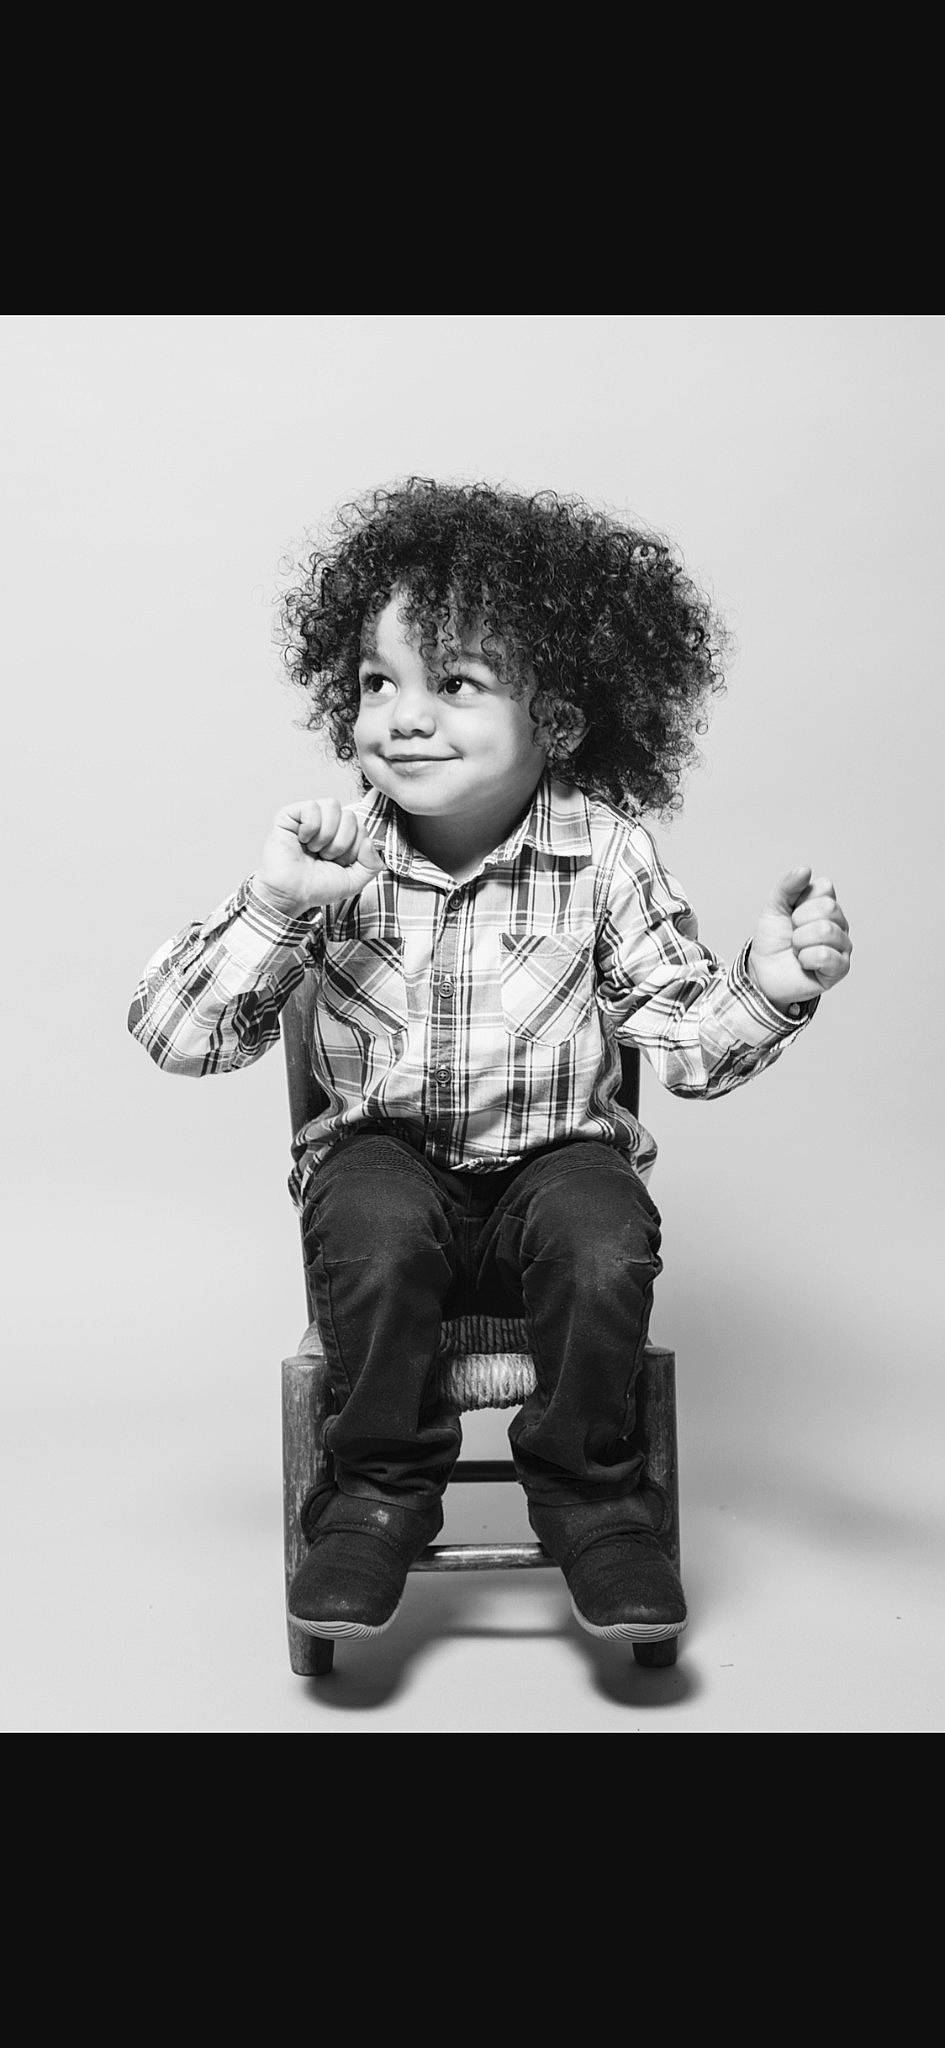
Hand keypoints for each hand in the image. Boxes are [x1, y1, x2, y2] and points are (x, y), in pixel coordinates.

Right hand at [252, 799, 386, 914]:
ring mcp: (309, 818)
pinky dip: (310, 827)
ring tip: (314, 849)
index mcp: (344, 836)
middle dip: (341, 843)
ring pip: (332, 805)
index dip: (354, 849)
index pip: (362, 827)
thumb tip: (369, 841)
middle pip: (350, 816)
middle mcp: (328, 824)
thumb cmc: (318, 888)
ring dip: (326, 834)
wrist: (291, 895)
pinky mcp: (290, 815)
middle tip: (325, 857)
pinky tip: (302, 840)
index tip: (338, 864)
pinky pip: (311, 806)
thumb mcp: (354, 881)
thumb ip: (372, 865)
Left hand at [749, 866, 852, 1011]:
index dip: (800, 901)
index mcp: (826, 905)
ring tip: (796, 949)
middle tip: (792, 934)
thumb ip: (787, 886)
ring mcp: (842, 946)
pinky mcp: (840, 968)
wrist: (762, 971)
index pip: (825, 888)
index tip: (791, 914)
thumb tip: (805, 869)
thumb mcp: (774, 906)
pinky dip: (806, 958)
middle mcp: (839, 923)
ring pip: (826, 931)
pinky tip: (803, 962)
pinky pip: (826, 955)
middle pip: (828, 908)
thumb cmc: (773, 939)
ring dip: (800, 941)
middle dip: (799, 922)